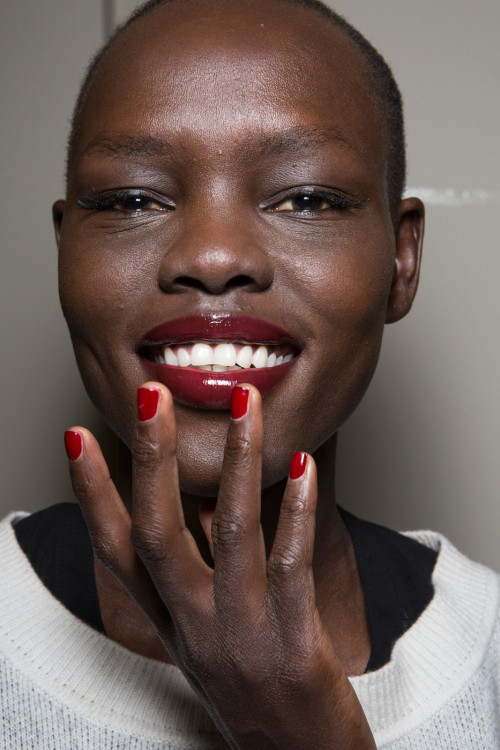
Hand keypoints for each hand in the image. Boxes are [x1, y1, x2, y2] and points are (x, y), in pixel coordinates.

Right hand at [66, 383, 375, 749]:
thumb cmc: (254, 689)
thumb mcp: (208, 632)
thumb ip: (202, 567)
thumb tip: (204, 496)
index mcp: (169, 620)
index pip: (117, 548)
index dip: (93, 492)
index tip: (76, 438)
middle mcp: (194, 625)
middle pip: (159, 531)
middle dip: (152, 458)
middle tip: (151, 396)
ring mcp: (241, 635)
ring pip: (231, 532)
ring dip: (238, 459)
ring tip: (246, 402)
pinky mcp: (293, 648)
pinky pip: (291, 565)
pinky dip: (297, 510)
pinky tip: (303, 464)